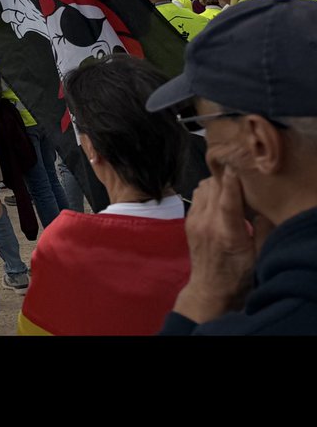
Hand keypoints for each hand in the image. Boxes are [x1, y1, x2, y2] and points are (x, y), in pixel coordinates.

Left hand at [173, 166, 255, 321]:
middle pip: (215, 186)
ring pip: (205, 185)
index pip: (227, 199)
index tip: (238, 162)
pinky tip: (219, 197)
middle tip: (243, 177)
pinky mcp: (189, 220)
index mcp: (227, 234)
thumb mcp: (257, 257)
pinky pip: (198, 193)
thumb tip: (264, 204)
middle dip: (229, 177)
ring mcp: (195, 220)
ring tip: (230, 188)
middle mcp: (208, 223)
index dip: (232, 178)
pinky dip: (209, 190)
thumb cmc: (237, 275)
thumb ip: (262, 229)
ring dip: (218, 182)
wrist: (209, 289)